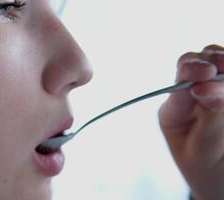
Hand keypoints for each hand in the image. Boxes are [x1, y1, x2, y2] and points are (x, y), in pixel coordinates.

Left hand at [159, 44, 223, 199]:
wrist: (222, 183)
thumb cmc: (210, 171)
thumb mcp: (204, 151)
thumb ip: (208, 119)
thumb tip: (206, 86)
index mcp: (175, 111)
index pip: (179, 83)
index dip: (192, 72)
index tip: (207, 73)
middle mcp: (192, 96)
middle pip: (197, 62)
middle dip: (211, 59)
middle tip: (221, 65)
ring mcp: (215, 91)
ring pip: (220, 59)